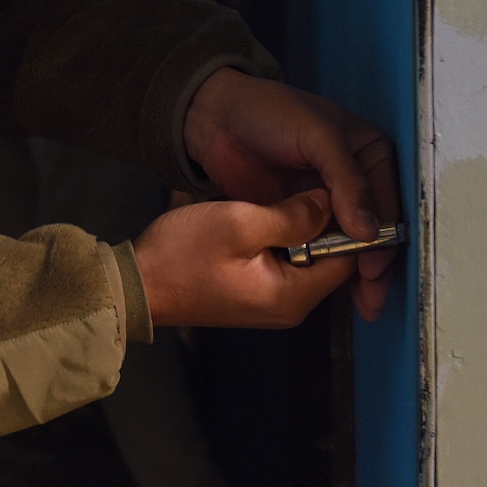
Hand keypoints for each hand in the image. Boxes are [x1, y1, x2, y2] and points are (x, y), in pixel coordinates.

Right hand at [132, 190, 355, 328]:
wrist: (135, 285)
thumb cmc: (182, 255)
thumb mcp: (239, 223)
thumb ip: (292, 215)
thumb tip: (334, 201)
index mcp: (294, 296)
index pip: (350, 258)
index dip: (351, 220)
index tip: (339, 183)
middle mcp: (292, 307)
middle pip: (332, 259)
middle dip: (328, 221)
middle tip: (315, 180)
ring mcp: (273, 303)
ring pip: (308, 258)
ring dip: (304, 227)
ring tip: (296, 189)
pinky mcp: (255, 294)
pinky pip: (287, 262)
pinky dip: (286, 238)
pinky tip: (273, 211)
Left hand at [182, 69, 399, 319]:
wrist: (215, 116)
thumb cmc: (269, 112)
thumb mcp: (317, 137)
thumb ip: (346, 181)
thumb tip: (371, 232)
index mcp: (370, 153)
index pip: (389, 201)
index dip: (385, 237)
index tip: (374, 268)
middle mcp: (357, 179)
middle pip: (375, 228)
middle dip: (376, 264)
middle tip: (371, 299)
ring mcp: (329, 200)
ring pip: (349, 241)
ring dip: (355, 271)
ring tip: (362, 304)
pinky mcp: (302, 216)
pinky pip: (320, 245)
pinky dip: (326, 265)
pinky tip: (332, 289)